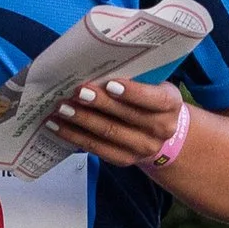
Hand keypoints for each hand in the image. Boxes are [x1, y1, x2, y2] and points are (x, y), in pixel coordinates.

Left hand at [50, 75, 182, 170]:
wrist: (158, 131)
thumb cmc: (148, 99)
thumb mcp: (152, 84)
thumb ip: (135, 78)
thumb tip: (97, 68)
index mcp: (171, 104)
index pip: (154, 99)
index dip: (133, 92)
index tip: (110, 84)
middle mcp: (161, 129)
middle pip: (126, 116)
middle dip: (98, 103)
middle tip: (76, 92)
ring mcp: (143, 148)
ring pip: (108, 133)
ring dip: (81, 119)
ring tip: (61, 108)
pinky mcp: (124, 160)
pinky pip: (96, 148)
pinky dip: (74, 136)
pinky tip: (57, 125)